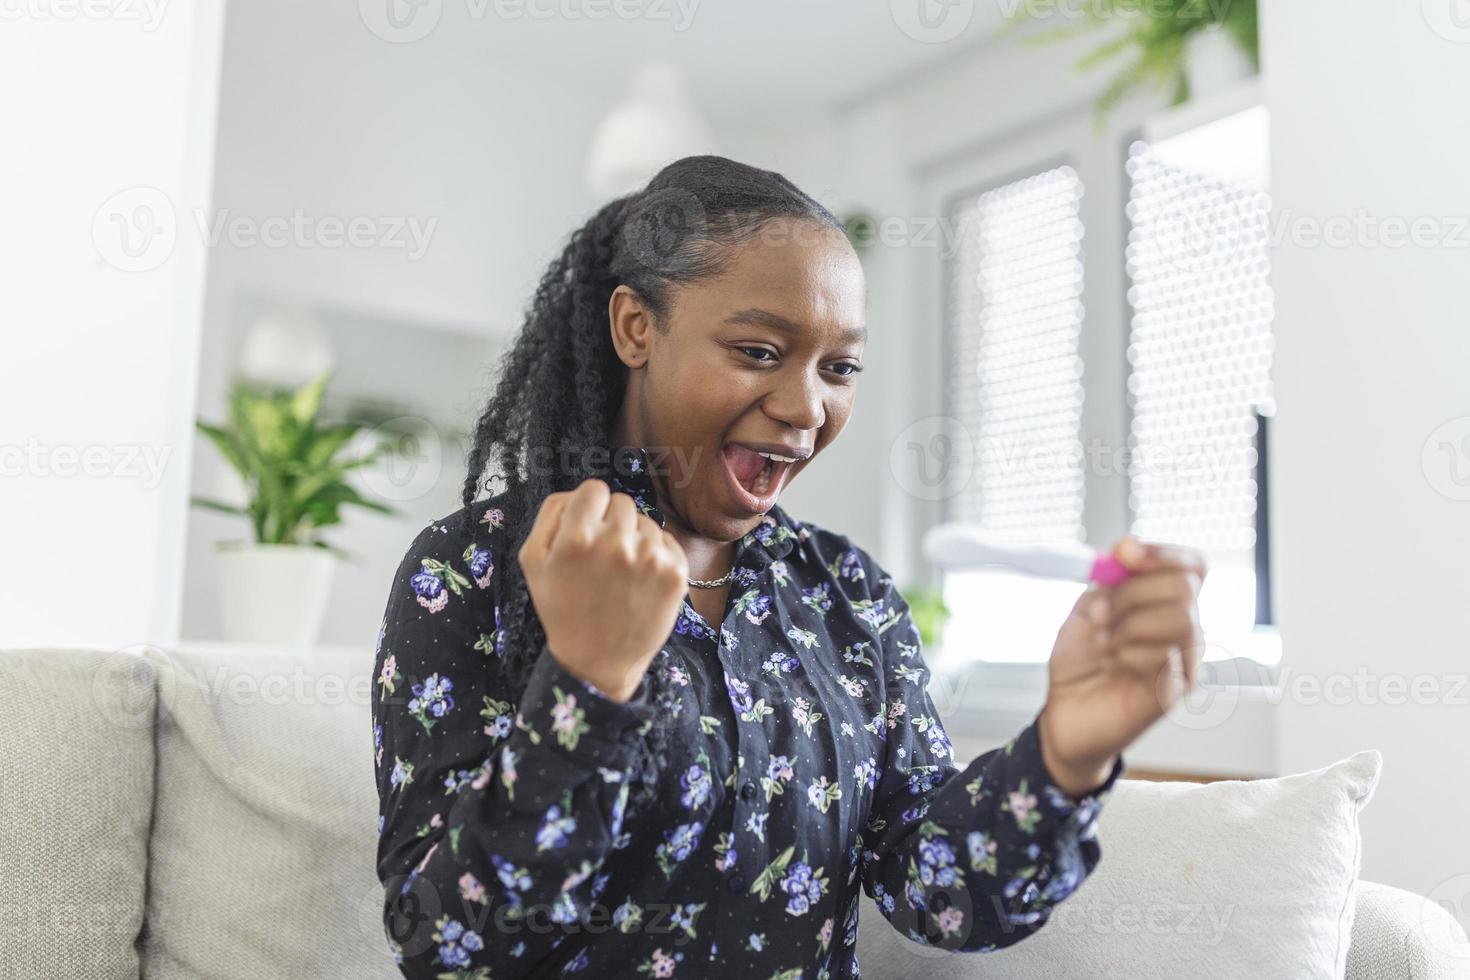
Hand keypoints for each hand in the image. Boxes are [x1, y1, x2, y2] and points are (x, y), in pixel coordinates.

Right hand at [518, 478, 689, 701]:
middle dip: (612, 523)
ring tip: (621, 574)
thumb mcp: (532, 560)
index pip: (595, 489)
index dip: (590, 508)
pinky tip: (641, 581)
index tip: (588, 529)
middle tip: (603, 558)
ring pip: (646, 522)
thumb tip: (579, 493)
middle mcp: (617, 543)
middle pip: (622, 503)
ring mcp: (651, 558)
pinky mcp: (675, 573)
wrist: (596, 661)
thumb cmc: (561, 609)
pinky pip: (667, 542)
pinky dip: (656, 556)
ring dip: (635, 540)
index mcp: (578, 537)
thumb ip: (551, 514)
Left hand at [1039, 535, 1207, 797]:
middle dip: (1133, 593)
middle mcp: (1185, 628)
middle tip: (1104, 617)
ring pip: (1180, 618)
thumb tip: (1124, 552)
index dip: (1162, 552)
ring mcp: (1185, 661)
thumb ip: (1106, 582)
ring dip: (1132, 625)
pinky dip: (1130, 654)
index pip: (1192, 565)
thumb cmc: (1081, 663)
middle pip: (1185, 586)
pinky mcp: (1175, 691)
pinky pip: (1166, 657)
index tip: (1123, 553)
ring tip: (1110, 644)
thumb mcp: (1083, 612)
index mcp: (1165, 603)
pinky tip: (1117, 666)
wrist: (1065, 712)